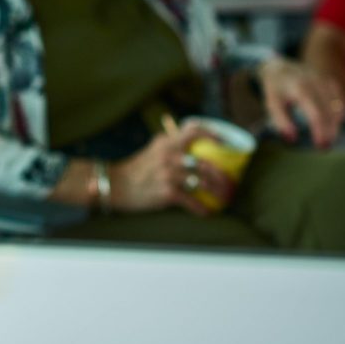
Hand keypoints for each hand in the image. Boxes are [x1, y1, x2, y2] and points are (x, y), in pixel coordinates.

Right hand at [108, 122, 235, 215]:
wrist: (114, 186)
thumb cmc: (135, 169)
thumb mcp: (152, 150)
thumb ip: (171, 146)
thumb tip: (194, 144)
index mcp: (166, 142)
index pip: (194, 131)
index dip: (213, 135)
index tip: (225, 143)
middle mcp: (168, 156)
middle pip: (205, 162)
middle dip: (221, 174)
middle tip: (230, 181)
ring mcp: (168, 174)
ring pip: (202, 182)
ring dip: (217, 191)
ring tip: (224, 197)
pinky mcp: (166, 192)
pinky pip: (191, 200)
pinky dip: (201, 208)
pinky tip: (206, 212)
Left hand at [258, 56, 344, 148]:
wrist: (280, 67)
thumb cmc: (275, 89)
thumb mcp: (272, 104)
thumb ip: (281, 121)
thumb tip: (292, 139)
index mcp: (301, 89)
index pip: (317, 113)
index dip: (321, 131)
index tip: (321, 145)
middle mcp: (316, 83)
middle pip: (330, 112)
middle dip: (330, 131)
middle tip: (324, 147)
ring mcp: (325, 82)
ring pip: (337, 107)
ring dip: (335, 124)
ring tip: (327, 138)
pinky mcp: (330, 83)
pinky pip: (340, 100)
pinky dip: (338, 114)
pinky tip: (333, 125)